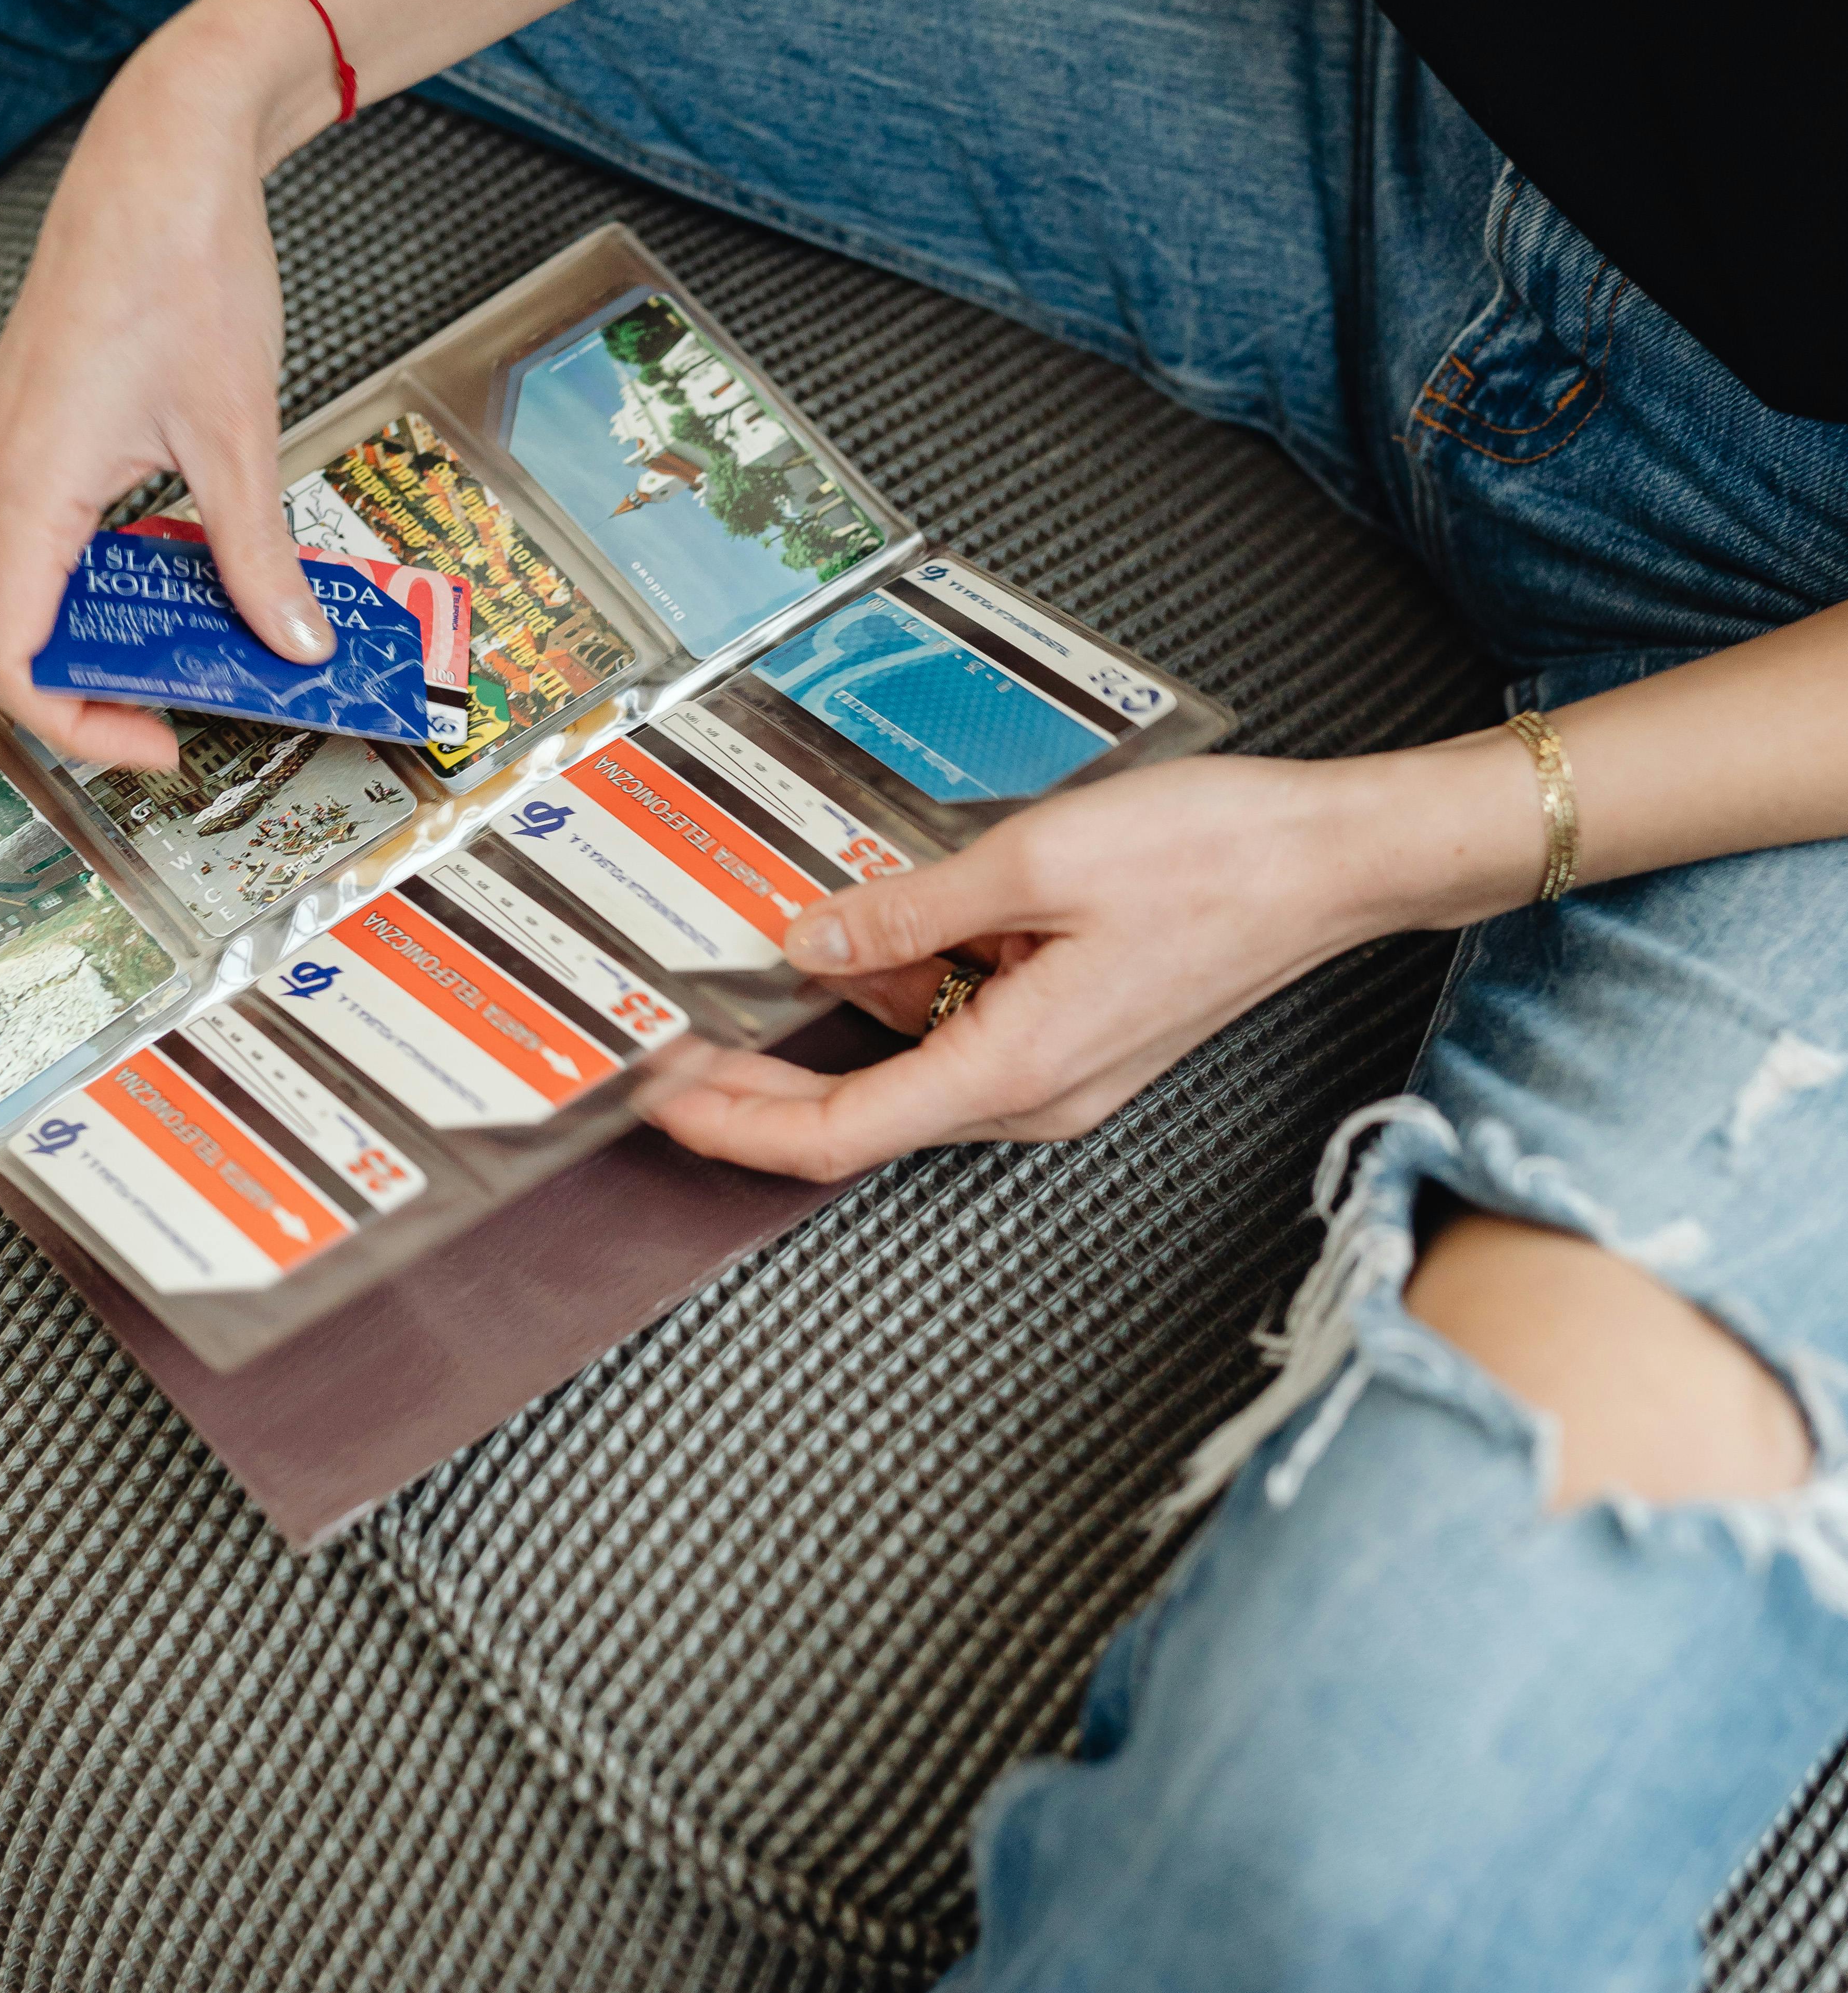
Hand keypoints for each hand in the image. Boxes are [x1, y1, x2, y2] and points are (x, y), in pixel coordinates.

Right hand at [0, 0, 341, 771]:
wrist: (157, 161)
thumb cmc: (183, 270)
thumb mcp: (238, 431)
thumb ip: (255, 554)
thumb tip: (291, 644)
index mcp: (22, 490)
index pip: (0, 661)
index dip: (72, 725)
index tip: (156, 738)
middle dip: (67, 697)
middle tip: (164, 711)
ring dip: (69, 643)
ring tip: (169, 653)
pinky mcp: (17, 438)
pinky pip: (18, 544)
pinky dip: (73, 587)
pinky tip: (158, 580)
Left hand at [638, 741, 1545, 1179]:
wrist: (1332, 860)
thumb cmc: (1216, 858)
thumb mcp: (1035, 861)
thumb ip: (908, 905)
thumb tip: (811, 939)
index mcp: (1013, 1069)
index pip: (836, 1133)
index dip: (734, 1126)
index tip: (659, 1095)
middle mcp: (1028, 1092)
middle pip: (857, 1111)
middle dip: (753, 1085)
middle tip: (663, 1047)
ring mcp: (1052, 1067)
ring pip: (906, 1059)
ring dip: (827, 1025)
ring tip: (742, 970)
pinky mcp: (1069, 1030)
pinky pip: (956, 1021)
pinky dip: (899, 985)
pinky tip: (860, 932)